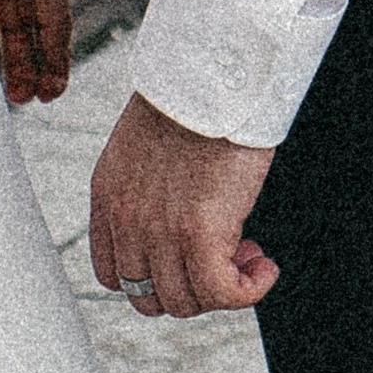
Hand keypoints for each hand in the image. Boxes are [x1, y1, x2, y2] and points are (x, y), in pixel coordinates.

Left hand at [91, 91, 275, 319]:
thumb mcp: (145, 145)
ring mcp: (159, 231)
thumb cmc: (193, 95)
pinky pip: (222, 294)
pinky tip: (265, 266)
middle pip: (148, 296)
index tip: (185, 259)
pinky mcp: (200, 234)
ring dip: (222, 288)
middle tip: (225, 257)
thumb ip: (146, 189)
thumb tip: (179, 220)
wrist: (212, 71)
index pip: (111, 274)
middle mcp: (126, 219)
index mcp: (107, 195)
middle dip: (189, 286)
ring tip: (249, 254)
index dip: (154, 277)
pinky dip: (248, 291)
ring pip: (185, 302)